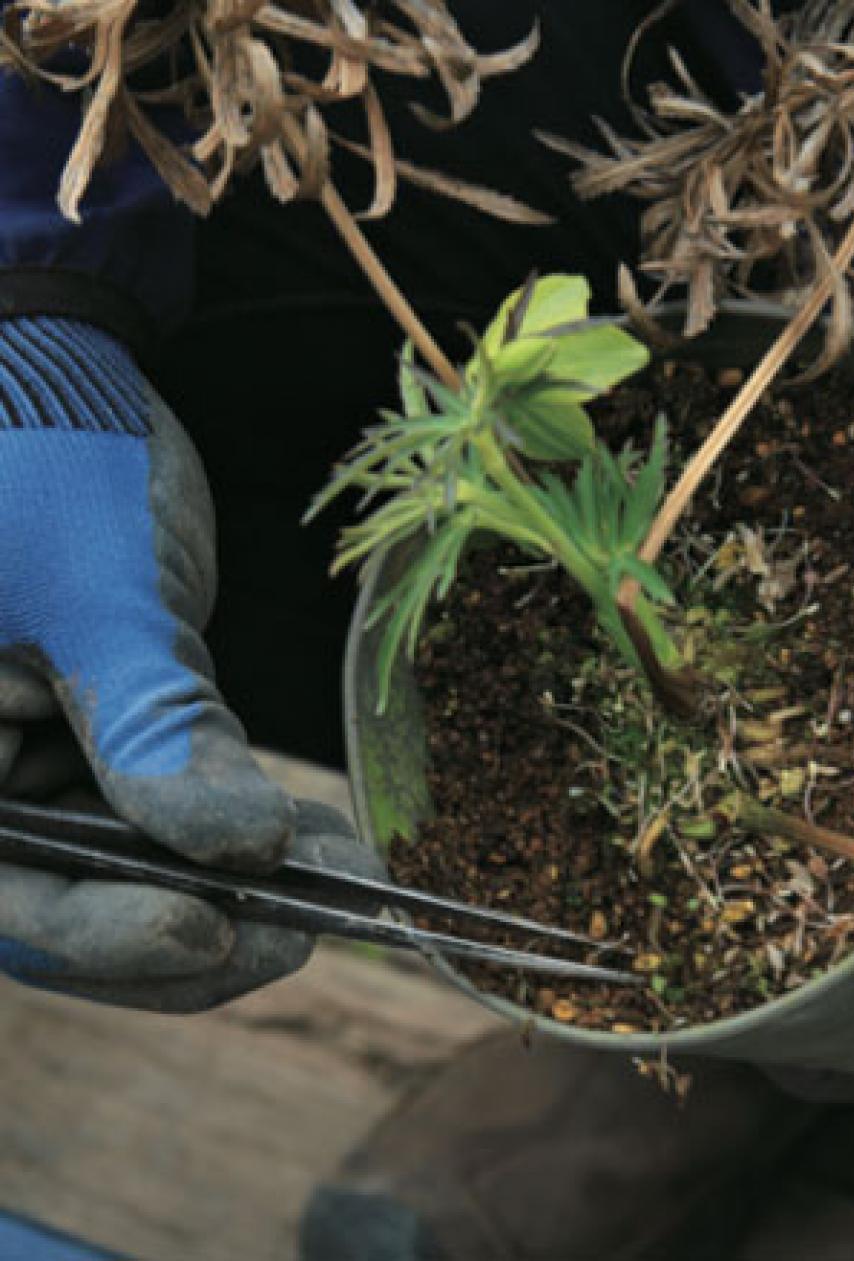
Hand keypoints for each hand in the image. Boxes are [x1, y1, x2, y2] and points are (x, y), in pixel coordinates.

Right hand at [0, 314, 370, 1007]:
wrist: (64, 384)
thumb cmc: (47, 463)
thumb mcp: (98, 603)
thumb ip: (156, 731)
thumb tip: (243, 855)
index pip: (7, 902)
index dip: (105, 940)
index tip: (217, 935)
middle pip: (75, 908)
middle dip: (196, 929)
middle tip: (304, 929)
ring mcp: (41, 767)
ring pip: (139, 872)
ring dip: (243, 888)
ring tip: (341, 888)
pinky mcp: (110, 739)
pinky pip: (177, 809)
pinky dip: (247, 829)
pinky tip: (327, 843)